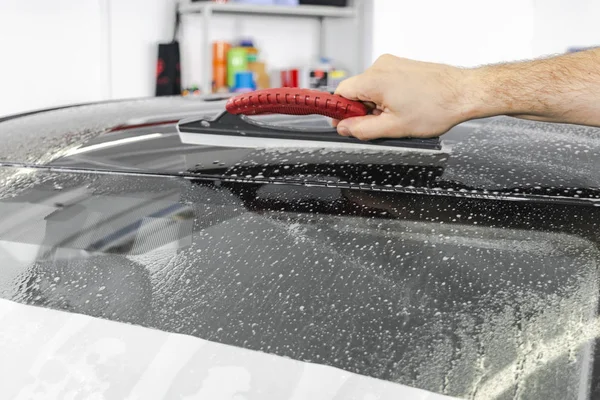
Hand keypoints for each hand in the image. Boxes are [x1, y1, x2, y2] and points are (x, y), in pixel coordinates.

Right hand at [333, 54, 474, 139]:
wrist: (464, 93)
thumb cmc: (438, 106)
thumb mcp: (394, 127)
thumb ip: (362, 129)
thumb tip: (344, 128)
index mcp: (374, 79)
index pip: (340, 94)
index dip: (341, 112)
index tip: (346, 124)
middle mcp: (381, 66)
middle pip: (355, 91)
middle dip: (363, 110)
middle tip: (381, 124)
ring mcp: (393, 63)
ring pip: (370, 88)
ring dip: (377, 104)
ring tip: (398, 114)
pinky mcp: (402, 65)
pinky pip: (383, 82)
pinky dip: (387, 96)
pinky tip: (404, 106)